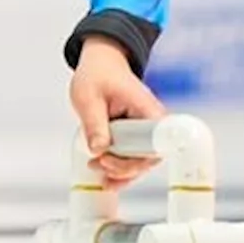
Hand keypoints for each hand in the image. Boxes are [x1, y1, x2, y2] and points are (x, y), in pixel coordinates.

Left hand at [69, 35, 166, 189]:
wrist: (101, 64)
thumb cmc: (98, 74)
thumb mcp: (88, 96)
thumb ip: (94, 122)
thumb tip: (99, 148)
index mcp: (146, 108)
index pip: (155, 142)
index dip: (137, 157)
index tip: (113, 158)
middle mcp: (152, 122)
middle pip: (148, 157)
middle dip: (123, 167)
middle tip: (100, 162)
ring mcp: (145, 131)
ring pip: (141, 162)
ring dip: (120, 172)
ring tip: (97, 169)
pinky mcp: (136, 137)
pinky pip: (134, 159)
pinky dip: (120, 170)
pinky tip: (107, 178)